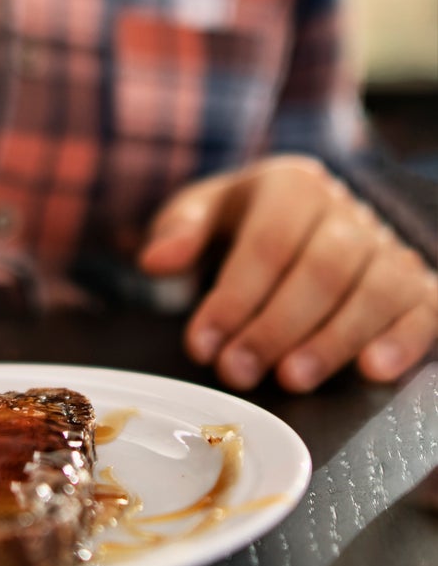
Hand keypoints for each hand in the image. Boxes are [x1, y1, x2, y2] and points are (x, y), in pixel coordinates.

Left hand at [137, 155, 437, 391]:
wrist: (310, 215)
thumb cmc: (250, 219)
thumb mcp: (207, 211)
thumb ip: (179, 230)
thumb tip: (154, 261)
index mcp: (292, 185)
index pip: (265, 244)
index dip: (233, 298)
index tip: (201, 345)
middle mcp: (347, 212)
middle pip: (320, 271)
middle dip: (274, 328)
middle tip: (237, 371)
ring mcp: (389, 248)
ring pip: (372, 293)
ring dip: (330, 343)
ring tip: (290, 380)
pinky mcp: (419, 285)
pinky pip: (424, 310)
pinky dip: (402, 342)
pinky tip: (372, 372)